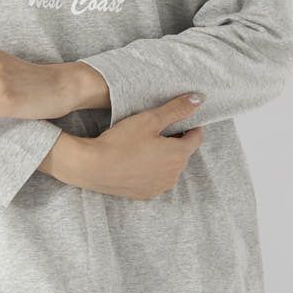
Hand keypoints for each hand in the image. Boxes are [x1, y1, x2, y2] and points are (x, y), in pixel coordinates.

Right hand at [71, 93, 204, 199]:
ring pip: (169, 166)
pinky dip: (152, 168)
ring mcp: (159, 187)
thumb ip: (176, 108)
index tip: (181, 117)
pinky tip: (137, 158)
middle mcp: (173, 175)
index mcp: (178, 155)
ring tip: (146, 143)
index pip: (196, 138)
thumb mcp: (150, 119)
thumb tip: (199, 99)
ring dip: (164, 155)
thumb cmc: (121, 141)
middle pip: (182, 153)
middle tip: (158, 127)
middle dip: (175, 140)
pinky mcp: (145, 194)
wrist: (93, 167)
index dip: (191, 125)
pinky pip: (156, 178)